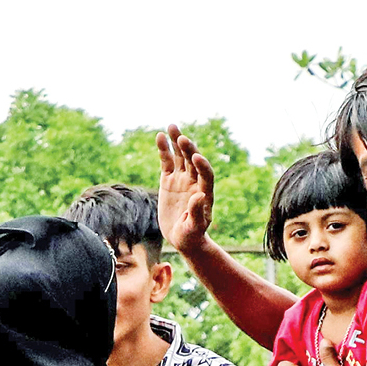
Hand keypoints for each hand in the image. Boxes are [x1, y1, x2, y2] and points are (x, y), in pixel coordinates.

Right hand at [156, 124, 214, 252]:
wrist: (183, 238)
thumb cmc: (191, 236)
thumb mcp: (195, 228)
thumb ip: (197, 213)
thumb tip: (200, 196)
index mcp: (205, 193)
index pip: (206, 175)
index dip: (202, 166)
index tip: (196, 157)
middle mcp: (195, 182)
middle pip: (193, 161)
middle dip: (189, 149)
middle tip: (182, 138)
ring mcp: (182, 180)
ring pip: (180, 157)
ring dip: (177, 142)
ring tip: (171, 127)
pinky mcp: (169, 181)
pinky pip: (167, 162)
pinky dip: (164, 150)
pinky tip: (160, 137)